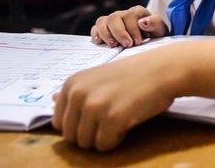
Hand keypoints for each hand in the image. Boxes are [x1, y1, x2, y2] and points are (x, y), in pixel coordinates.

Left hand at [52, 50, 177, 150]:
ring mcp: (94, 107)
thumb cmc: (133, 74)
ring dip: (102, 139)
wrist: (163, 69)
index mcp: (71, 84)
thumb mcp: (98, 77)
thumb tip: (51, 99)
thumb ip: (76, 90)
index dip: (78, 126)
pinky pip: (104, 146)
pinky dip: (116, 141)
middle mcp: (78, 94)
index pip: (58, 123)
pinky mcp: (112, 119)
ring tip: (119, 121)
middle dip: (89, 135)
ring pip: (86, 144)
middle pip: (70, 137)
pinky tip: (127, 124)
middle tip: (110, 121)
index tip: (97, 116)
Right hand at [91, 6, 167, 47]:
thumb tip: (142, 22)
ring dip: (106, 34)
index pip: (132, 15)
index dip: (133, 29)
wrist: (149, 41)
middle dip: (120, 32)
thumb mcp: (160, 30)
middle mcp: (123, 14)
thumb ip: (155, 23)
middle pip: (115, 17)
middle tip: (127, 45)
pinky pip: (95, 28)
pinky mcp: (104, 29)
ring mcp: (112, 21)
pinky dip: (96, 34)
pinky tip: (100, 42)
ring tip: (114, 45)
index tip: (137, 42)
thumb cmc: (154, 34)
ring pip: (102, 21)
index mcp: (137, 12)